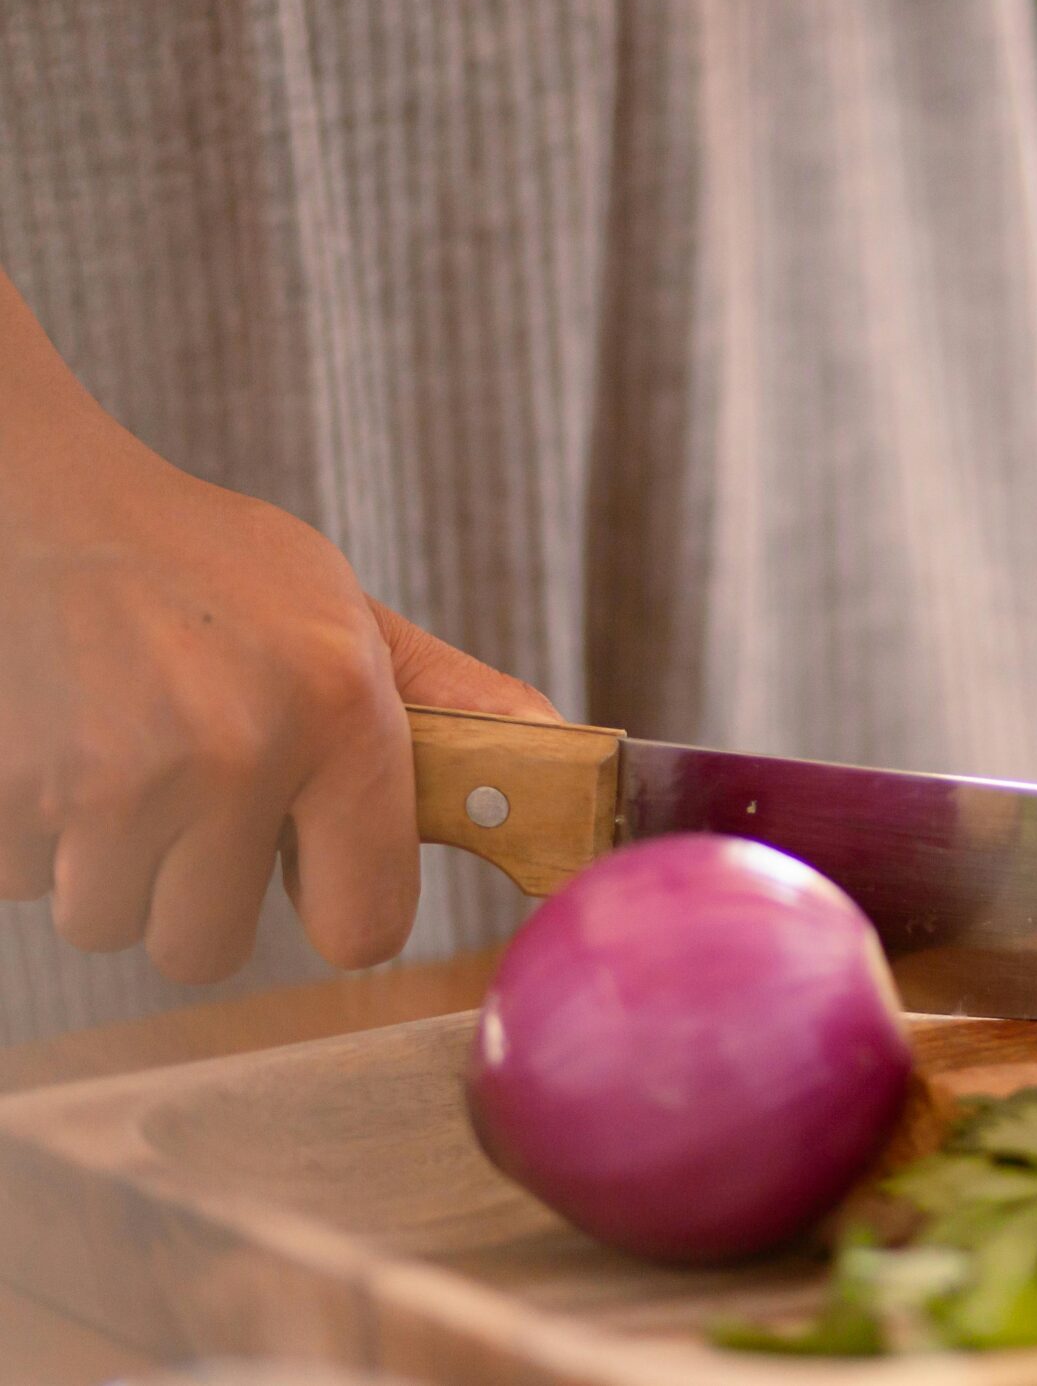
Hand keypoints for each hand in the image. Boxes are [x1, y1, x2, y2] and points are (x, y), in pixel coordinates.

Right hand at [0, 416, 555, 983]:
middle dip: (193, 892)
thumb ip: (449, 707)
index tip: (314, 873)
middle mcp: (233, 753)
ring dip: (110, 863)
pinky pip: (25, 884)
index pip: (362, 928)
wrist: (41, 499)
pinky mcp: (10, 788)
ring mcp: (110, 777)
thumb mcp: (346, 616)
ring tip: (124, 756)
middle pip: (205, 949)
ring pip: (110, 922)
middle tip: (193, 797)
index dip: (335, 908)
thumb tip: (568, 754)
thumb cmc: (209, 565)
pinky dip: (34, 834)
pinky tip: (60, 744)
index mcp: (338, 715)